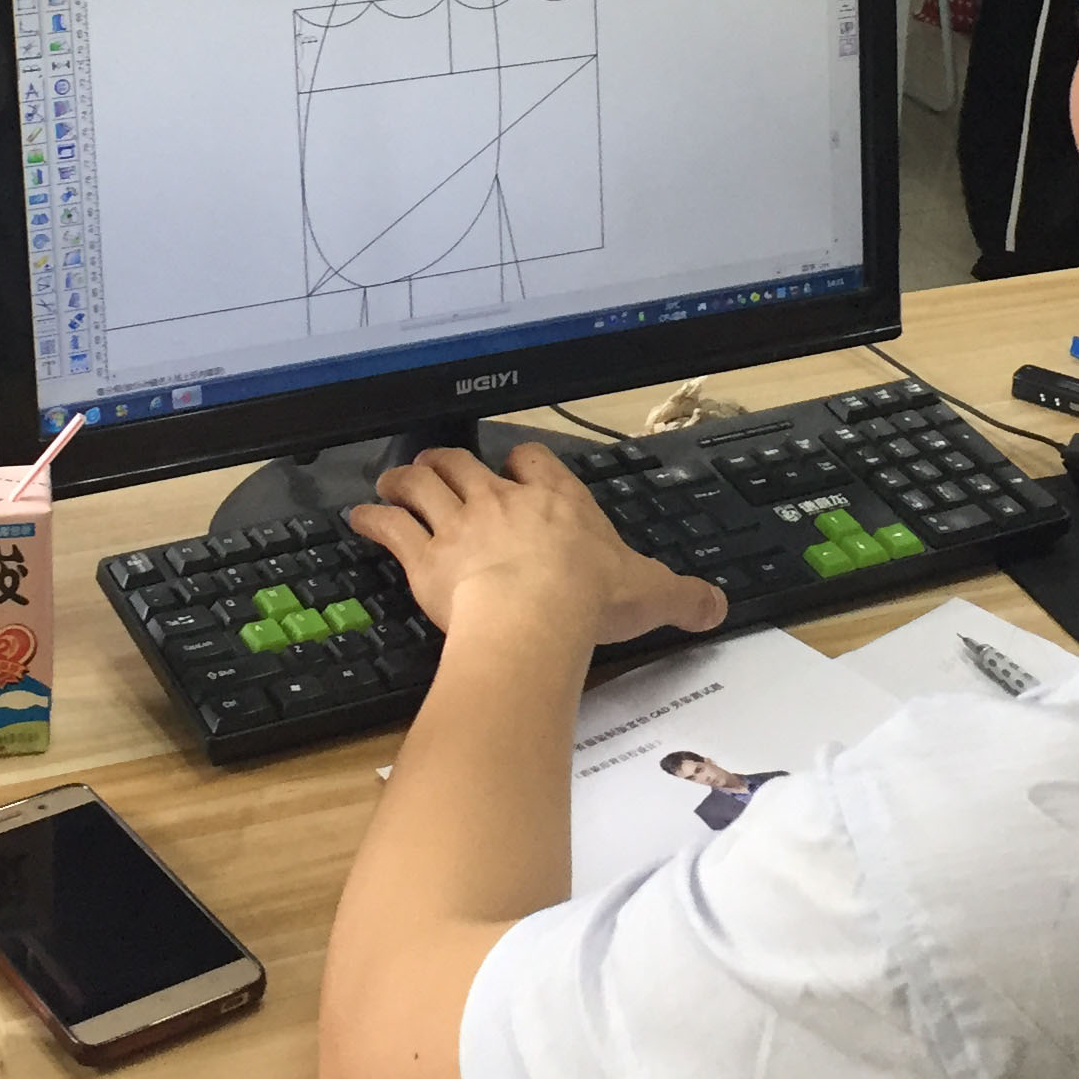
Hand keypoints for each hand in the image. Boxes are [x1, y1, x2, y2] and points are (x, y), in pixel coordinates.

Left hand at [349, 444, 725, 647]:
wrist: (533, 618)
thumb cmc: (586, 600)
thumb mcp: (650, 594)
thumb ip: (683, 597)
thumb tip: (716, 606)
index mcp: (555, 501)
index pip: (534, 460)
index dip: (522, 462)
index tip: (517, 466)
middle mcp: (501, 501)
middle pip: (465, 463)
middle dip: (448, 460)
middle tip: (437, 465)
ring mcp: (458, 524)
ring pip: (422, 482)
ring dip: (405, 477)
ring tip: (393, 478)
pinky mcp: (424, 557)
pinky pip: (391, 527)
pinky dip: (373, 519)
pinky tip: (361, 518)